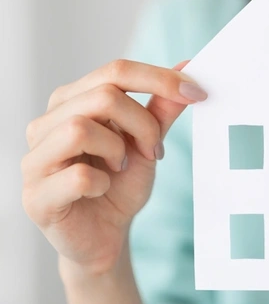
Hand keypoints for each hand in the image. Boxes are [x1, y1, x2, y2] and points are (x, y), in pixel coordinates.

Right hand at [22, 59, 206, 277]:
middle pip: (102, 95)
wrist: (105, 237)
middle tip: (153, 150)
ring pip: (79, 129)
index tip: (198, 93)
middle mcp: (45, 123)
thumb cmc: (120, 185)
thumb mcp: (147, 142)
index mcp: (71, 101)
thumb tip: (187, 65)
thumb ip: (162, 108)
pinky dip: (102, 183)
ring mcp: (34, 159)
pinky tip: (101, 191)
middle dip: (142, 123)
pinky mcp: (35, 196)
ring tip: (121, 168)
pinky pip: (77, 176)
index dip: (160, 79)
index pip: (115, 71)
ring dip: (118, 150)